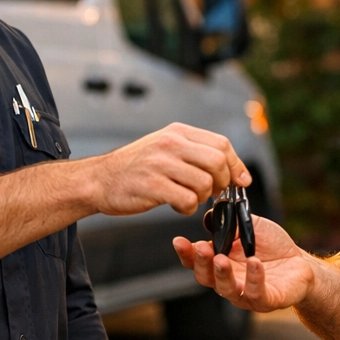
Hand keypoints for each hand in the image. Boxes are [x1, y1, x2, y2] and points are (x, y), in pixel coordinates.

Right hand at [89, 123, 248, 216]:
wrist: (99, 180)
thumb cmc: (135, 168)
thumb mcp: (165, 147)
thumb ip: (195, 153)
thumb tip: (233, 170)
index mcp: (177, 132)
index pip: (222, 144)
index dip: (236, 165)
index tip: (241, 180)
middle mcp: (170, 143)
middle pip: (217, 162)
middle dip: (221, 183)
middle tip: (211, 192)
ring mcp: (160, 163)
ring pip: (205, 183)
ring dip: (202, 197)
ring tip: (188, 197)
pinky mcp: (152, 185)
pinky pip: (187, 200)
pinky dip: (187, 207)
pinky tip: (176, 204)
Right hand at [172, 215, 314, 311]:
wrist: (300, 263)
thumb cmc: (273, 247)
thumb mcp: (251, 226)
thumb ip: (231, 221)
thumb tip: (210, 216)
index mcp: (221, 262)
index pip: (197, 261)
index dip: (186, 253)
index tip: (179, 241)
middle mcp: (229, 280)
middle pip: (206, 277)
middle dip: (201, 263)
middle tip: (201, 248)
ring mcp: (246, 293)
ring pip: (227, 289)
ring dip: (222, 274)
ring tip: (222, 259)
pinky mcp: (266, 300)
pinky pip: (256, 293)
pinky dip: (254, 279)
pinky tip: (254, 264)